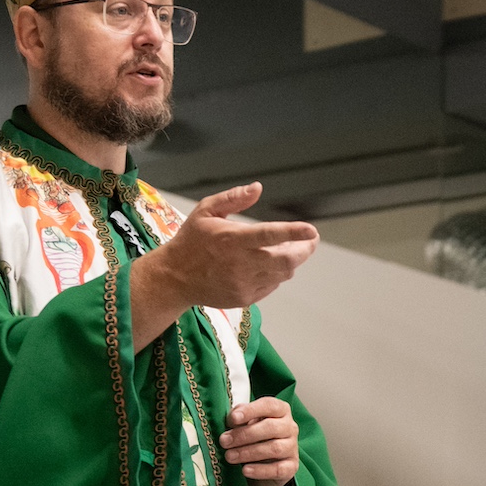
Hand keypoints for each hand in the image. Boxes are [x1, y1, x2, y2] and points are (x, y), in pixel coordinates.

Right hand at [129, 182, 317, 343]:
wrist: (174, 278)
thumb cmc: (191, 241)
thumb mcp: (206, 211)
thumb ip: (233, 198)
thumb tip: (257, 188)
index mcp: (232, 239)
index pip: (270, 235)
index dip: (294, 233)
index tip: (311, 230)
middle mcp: (240, 263)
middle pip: (286, 261)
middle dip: (305, 250)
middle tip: (310, 241)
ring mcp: (243, 283)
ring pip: (283, 274)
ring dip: (291, 261)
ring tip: (290, 250)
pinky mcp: (245, 298)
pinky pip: (272, 285)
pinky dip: (277, 274)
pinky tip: (269, 265)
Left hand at [223, 396, 299, 485]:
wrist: (261, 465)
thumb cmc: (252, 438)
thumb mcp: (244, 423)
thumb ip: (238, 417)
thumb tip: (232, 418)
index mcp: (280, 411)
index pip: (269, 405)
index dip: (250, 410)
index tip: (233, 418)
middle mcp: (290, 427)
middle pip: (271, 427)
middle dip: (244, 434)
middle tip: (224, 441)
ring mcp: (292, 447)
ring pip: (274, 448)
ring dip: (248, 452)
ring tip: (229, 456)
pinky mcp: (291, 466)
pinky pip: (278, 469)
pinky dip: (260, 470)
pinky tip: (245, 470)